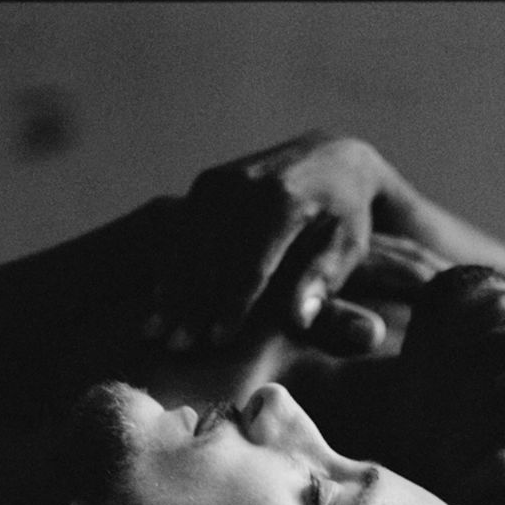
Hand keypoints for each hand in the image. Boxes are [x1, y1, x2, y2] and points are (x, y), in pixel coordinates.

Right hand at [172, 132, 401, 352]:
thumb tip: (298, 320)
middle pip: (211, 253)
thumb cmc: (345, 216)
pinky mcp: (206, 184)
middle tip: (177, 347)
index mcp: (283, 200)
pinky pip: (180, 229)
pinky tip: (155, 302)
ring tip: (157, 332)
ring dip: (171, 288)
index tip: (220, 341)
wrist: (330, 158)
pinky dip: (167, 267)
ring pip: (187, 242)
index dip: (233, 304)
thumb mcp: (348, 246)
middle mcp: (246, 185)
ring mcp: (221, 182)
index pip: (251, 262)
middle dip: (192, 302)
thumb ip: (323, 280)